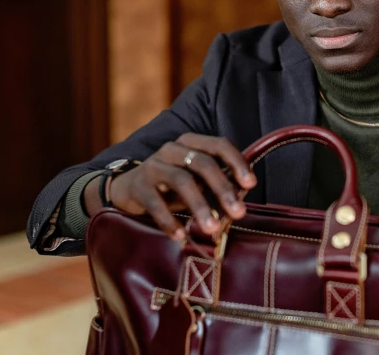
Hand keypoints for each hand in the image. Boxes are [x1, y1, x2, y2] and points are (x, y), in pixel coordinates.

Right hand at [83, 134, 255, 240]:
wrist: (128, 189)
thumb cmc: (171, 185)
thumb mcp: (195, 178)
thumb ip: (216, 182)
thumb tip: (242, 198)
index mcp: (191, 143)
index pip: (219, 145)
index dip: (237, 162)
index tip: (251, 184)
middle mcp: (172, 149)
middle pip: (203, 163)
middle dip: (223, 188)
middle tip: (238, 213)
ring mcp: (154, 165)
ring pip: (182, 180)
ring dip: (200, 206)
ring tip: (212, 228)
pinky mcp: (138, 185)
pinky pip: (156, 203)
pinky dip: (170, 220)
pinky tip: (180, 236)